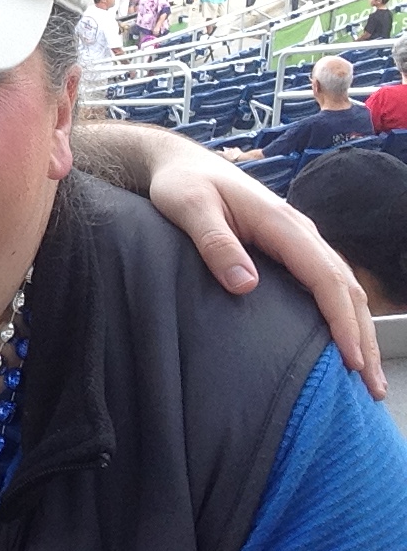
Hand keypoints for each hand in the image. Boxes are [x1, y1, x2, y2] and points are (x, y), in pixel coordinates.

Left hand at [144, 134, 383, 398]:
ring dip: (357, 328)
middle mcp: (298, 230)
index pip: (324, 276)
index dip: (341, 320)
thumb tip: (246, 285)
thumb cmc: (180, 184)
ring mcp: (296, 238)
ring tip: (366, 376)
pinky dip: (339, 313)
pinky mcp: (287, 246)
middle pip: (344, 286)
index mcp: (280, 222)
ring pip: (340, 285)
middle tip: (373, 387)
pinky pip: (323, 282)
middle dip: (362, 336)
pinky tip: (339, 341)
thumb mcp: (188, 207)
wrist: (178, 162)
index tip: (351, 361)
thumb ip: (215, 243)